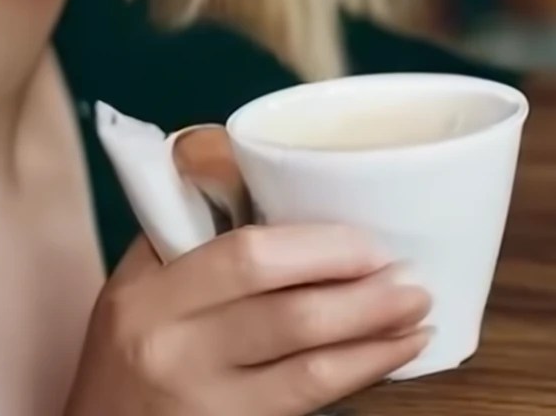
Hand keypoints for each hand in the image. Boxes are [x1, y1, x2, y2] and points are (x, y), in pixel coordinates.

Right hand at [63, 225, 430, 415]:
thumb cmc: (135, 338)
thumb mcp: (145, 274)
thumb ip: (200, 223)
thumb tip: (276, 164)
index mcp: (153, 290)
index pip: (247, 257)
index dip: (319, 248)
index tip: (368, 239)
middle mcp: (172, 347)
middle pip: (288, 315)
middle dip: (362, 296)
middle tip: (412, 278)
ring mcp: (200, 402)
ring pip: (306, 369)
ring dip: (374, 339)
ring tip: (419, 313)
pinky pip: (304, 404)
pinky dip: (357, 376)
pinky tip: (391, 356)